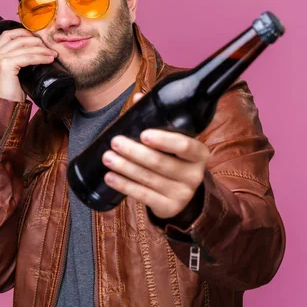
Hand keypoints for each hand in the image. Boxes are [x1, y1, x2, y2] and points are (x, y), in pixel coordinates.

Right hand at [0, 28, 57, 101]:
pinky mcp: (5, 65)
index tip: (38, 38)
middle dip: (36, 41)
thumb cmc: (11, 94)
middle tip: (49, 48)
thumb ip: (18, 60)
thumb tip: (37, 50)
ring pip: (24, 47)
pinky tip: (49, 60)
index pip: (8, 35)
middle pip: (18, 38)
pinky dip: (40, 57)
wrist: (5, 109)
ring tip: (53, 54)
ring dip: (41, 49)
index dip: (24, 32)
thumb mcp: (13, 73)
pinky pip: (27, 57)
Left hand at [102, 93, 209, 219]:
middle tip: (115, 142)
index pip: (185, 146)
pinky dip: (124, 185)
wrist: (182, 193)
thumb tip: (138, 98)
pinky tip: (110, 177)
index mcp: (198, 154)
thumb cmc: (174, 159)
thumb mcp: (173, 143)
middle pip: (160, 162)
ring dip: (125, 167)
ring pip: (148, 179)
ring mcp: (182, 194)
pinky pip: (143, 196)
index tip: (143, 133)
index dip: (164, 141)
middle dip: (134, 152)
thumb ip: (158, 120)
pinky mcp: (169, 208)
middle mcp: (194, 175)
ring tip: (107, 157)